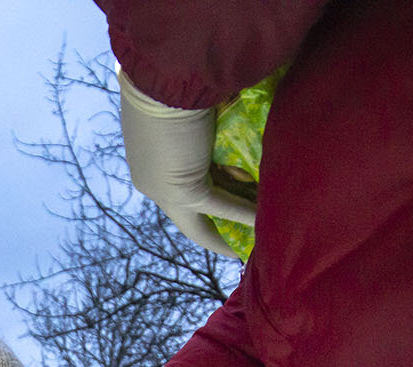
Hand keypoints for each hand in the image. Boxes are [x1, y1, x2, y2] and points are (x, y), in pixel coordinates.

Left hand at [117, 65, 255, 256]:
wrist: (163, 75)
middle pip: (186, 216)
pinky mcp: (184, 190)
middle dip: (212, 231)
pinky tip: (265, 222)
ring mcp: (164, 190)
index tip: (221, 209)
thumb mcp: (190, 105)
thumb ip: (207, 118)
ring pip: (203, 217)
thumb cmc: (176, 79)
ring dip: (233, 226)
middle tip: (237, 245)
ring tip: (258, 237)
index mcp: (147, 158)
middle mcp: (151, 179)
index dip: (199, 204)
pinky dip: (245, 215)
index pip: (177, 189)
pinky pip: (221, 207)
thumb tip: (237, 106)